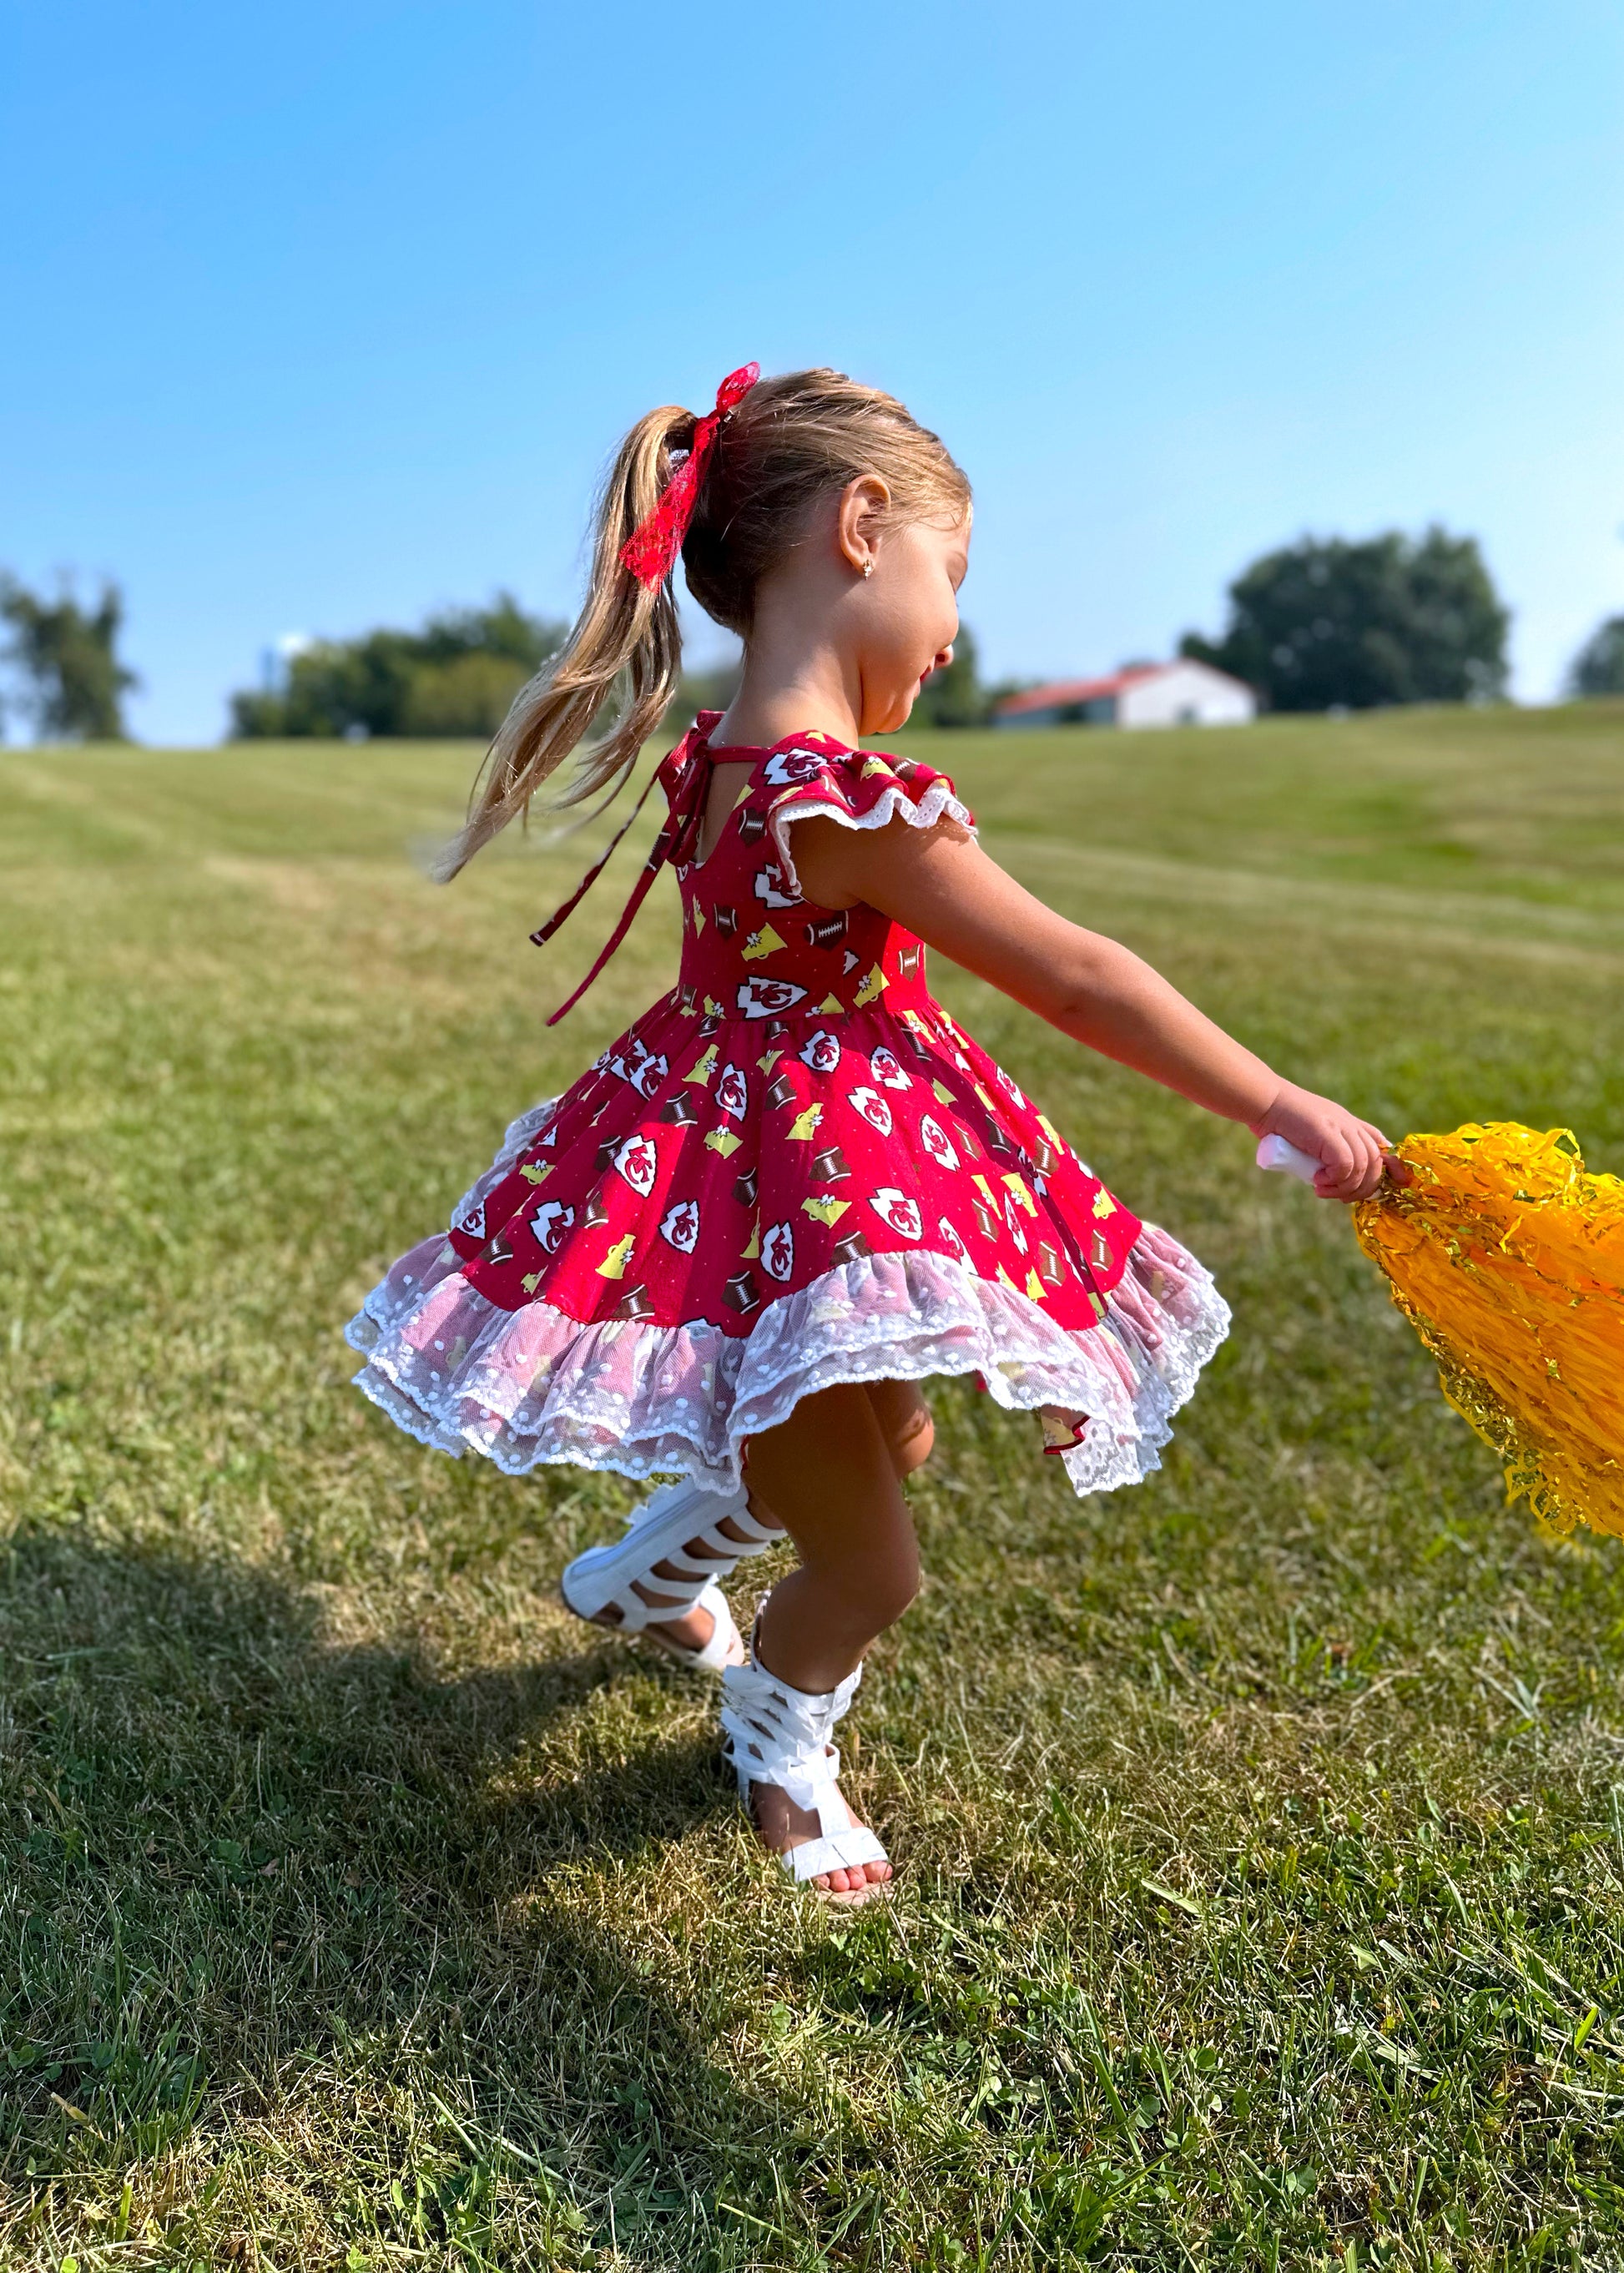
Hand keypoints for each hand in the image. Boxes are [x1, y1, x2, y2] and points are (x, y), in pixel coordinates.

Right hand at [1249, 1081, 1406, 1202]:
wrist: (1264, 1103)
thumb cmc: (1278, 1123)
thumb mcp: (1308, 1138)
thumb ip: (1323, 1152)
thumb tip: (1329, 1178)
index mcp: (1347, 1123)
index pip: (1379, 1144)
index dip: (1389, 1167)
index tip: (1382, 1187)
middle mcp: (1349, 1124)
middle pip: (1375, 1161)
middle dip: (1362, 1188)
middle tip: (1340, 1197)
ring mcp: (1341, 1126)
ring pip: (1362, 1166)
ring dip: (1344, 1187)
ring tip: (1323, 1190)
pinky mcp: (1329, 1132)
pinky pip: (1345, 1165)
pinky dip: (1334, 1179)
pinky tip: (1318, 1180)